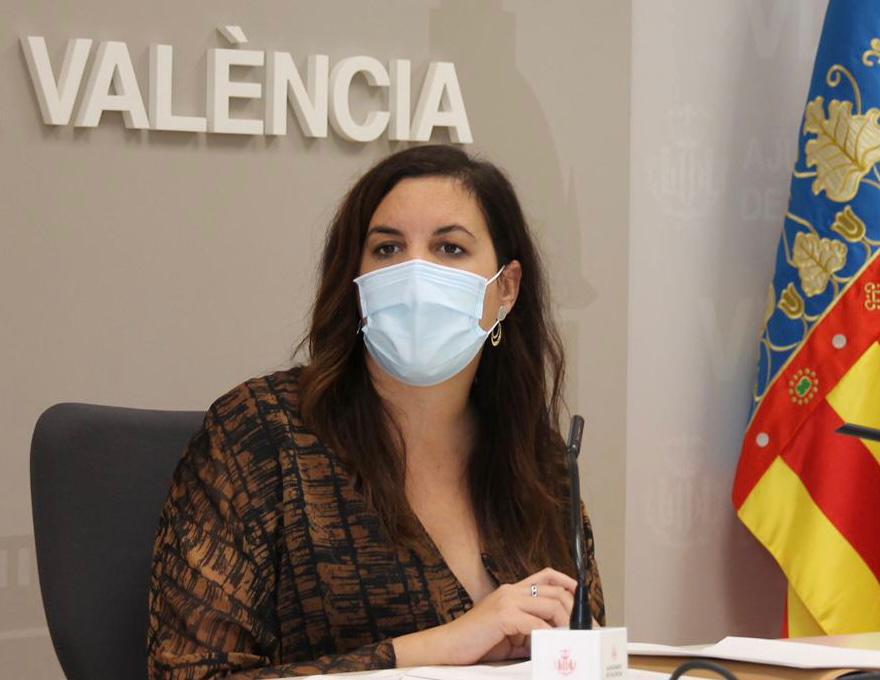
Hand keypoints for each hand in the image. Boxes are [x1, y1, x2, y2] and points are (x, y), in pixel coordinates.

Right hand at [439, 567, 576, 664]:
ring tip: (571, 639)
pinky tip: (551, 644)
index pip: (546, 575)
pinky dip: (548, 635)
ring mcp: (507, 600)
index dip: (568, 583)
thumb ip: (530, 631)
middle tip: (584, 629)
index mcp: (512, 591)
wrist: (448, 646)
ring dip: (565, 623)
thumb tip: (557, 638)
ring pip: (550, 604)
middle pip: (555, 590)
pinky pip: (535, 623)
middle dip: (574, 610)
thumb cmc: (477, 643)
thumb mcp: (510, 635)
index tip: (583, 599)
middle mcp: (511, 590)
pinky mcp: (502, 615)